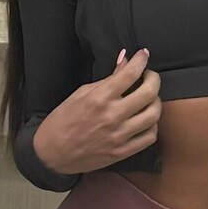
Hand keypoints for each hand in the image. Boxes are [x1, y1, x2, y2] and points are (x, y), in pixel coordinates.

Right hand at [32, 47, 161, 174]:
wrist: (52, 153)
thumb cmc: (63, 120)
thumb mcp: (80, 93)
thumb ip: (107, 79)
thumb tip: (124, 61)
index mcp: (99, 98)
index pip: (130, 73)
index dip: (141, 60)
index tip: (143, 55)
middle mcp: (112, 116)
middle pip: (149, 93)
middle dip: (154, 79)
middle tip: (149, 76)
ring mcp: (119, 136)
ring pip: (154, 115)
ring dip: (155, 102)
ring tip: (148, 98)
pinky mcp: (122, 152)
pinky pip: (149, 137)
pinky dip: (152, 125)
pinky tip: (145, 120)